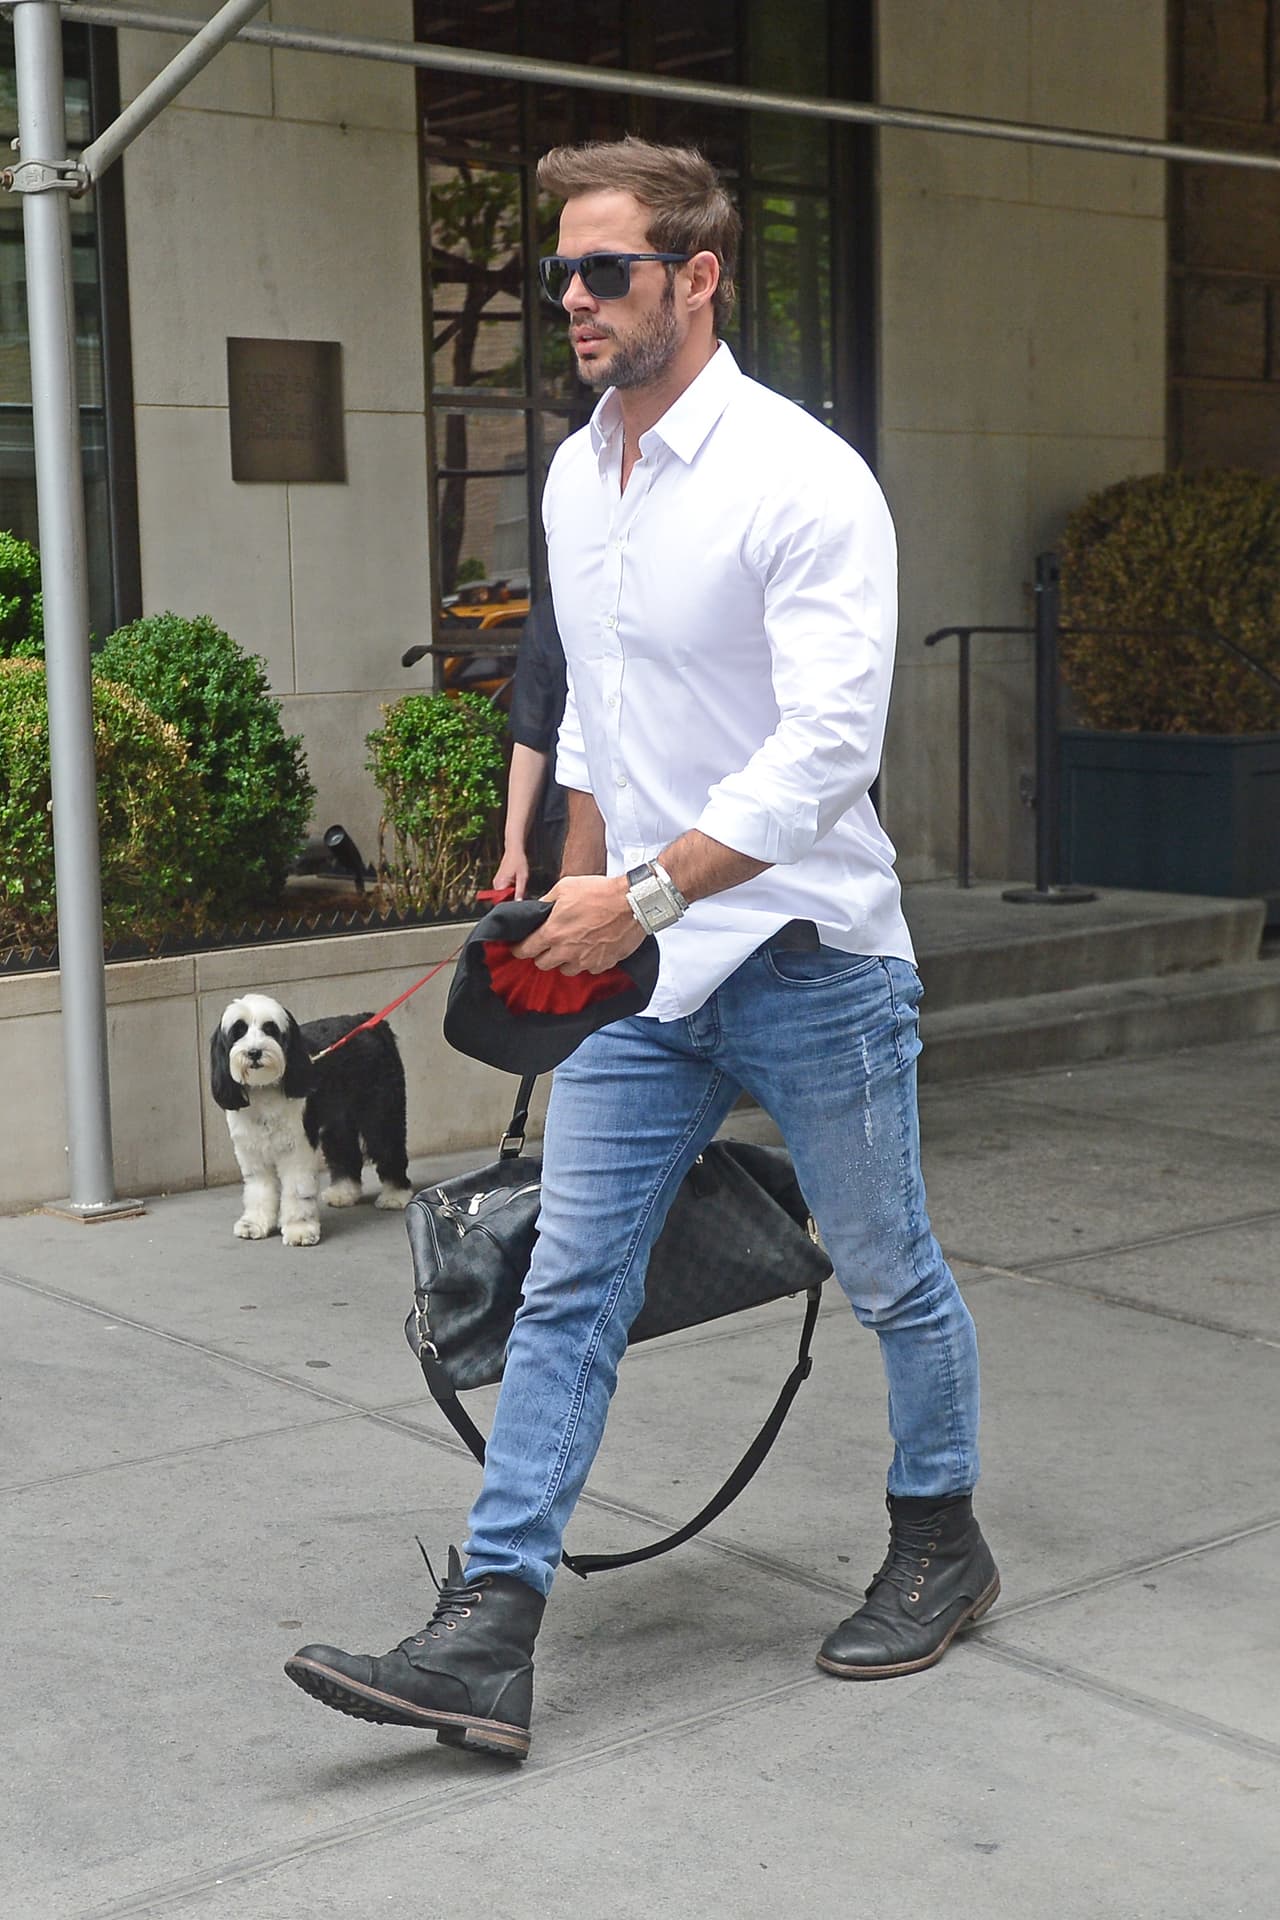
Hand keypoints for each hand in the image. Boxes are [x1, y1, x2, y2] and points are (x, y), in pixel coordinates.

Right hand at [491, 846, 530, 900]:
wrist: (514, 850)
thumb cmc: (519, 862)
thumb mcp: (523, 877)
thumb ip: (520, 891)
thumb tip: (519, 903)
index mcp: (500, 884)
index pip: (502, 901)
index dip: (510, 904)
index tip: (517, 902)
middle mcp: (496, 885)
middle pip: (502, 899)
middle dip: (511, 899)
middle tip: (521, 893)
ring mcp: (496, 883)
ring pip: (503, 895)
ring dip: (511, 894)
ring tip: (518, 885)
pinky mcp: (498, 881)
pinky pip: (503, 890)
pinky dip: (510, 890)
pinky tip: (516, 884)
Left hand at [513, 874, 644, 974]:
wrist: (633, 903)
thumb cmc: (600, 893)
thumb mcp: (565, 887)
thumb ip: (547, 901)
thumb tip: (538, 909)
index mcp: (552, 933)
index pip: (526, 950)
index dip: (519, 949)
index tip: (519, 948)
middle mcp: (566, 951)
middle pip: (543, 964)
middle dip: (541, 955)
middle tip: (547, 945)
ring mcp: (585, 961)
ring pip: (565, 970)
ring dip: (564, 961)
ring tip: (571, 947)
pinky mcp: (602, 964)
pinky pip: (588, 969)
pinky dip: (586, 962)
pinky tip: (590, 949)